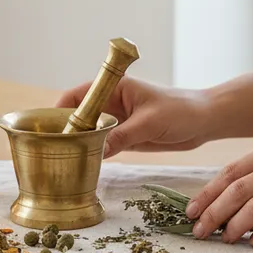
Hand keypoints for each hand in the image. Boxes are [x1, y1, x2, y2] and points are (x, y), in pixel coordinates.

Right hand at [54, 77, 207, 157]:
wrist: (205, 122)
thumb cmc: (181, 111)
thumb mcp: (149, 123)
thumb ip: (121, 136)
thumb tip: (95, 151)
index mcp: (114, 88)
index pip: (78, 96)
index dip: (60, 110)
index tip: (48, 129)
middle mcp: (111, 103)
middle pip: (79, 115)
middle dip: (65, 130)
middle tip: (52, 150)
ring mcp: (117, 120)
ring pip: (88, 132)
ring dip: (78, 144)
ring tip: (64, 160)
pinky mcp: (124, 137)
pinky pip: (102, 145)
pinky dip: (92, 153)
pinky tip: (84, 165)